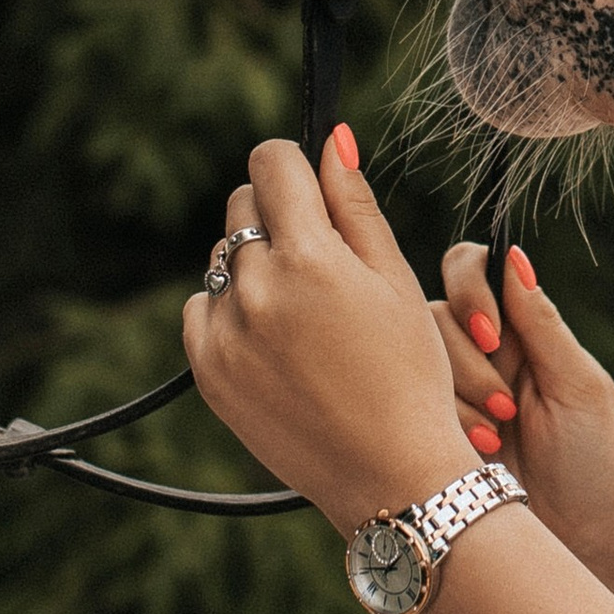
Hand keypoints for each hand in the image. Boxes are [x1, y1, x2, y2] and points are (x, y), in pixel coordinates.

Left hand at [182, 130, 470, 535]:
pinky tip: (276, 338)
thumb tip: (331, 138)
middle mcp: (258, 290)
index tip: (312, 187)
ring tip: (304, 309)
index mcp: (311, 258)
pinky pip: (202, 309)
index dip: (295, 165)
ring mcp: (226, 334)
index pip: (272, 162)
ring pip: (223, 259)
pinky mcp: (208, 372)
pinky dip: (230, 311)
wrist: (390, 474)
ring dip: (254, 265)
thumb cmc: (411, 374)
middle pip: (243, 206)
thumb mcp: (395, 281)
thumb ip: (355, 205)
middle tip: (320, 259)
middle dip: (277, 214)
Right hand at [429, 242, 613, 613]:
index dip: (471, 290)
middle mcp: (476, 353)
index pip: (472, 270)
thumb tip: (514, 256)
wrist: (580, 539)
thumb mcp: (577, 386)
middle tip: (505, 410)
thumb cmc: (592, 459)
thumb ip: (541, 323)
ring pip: (415, 361)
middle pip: (436, 315)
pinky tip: (474, 456)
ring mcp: (447, 392)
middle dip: (468, 363)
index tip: (492, 334)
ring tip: (494, 442)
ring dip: (456, 399)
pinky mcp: (426, 430)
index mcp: (516, 329)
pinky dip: (437, 428)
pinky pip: (405, 407)